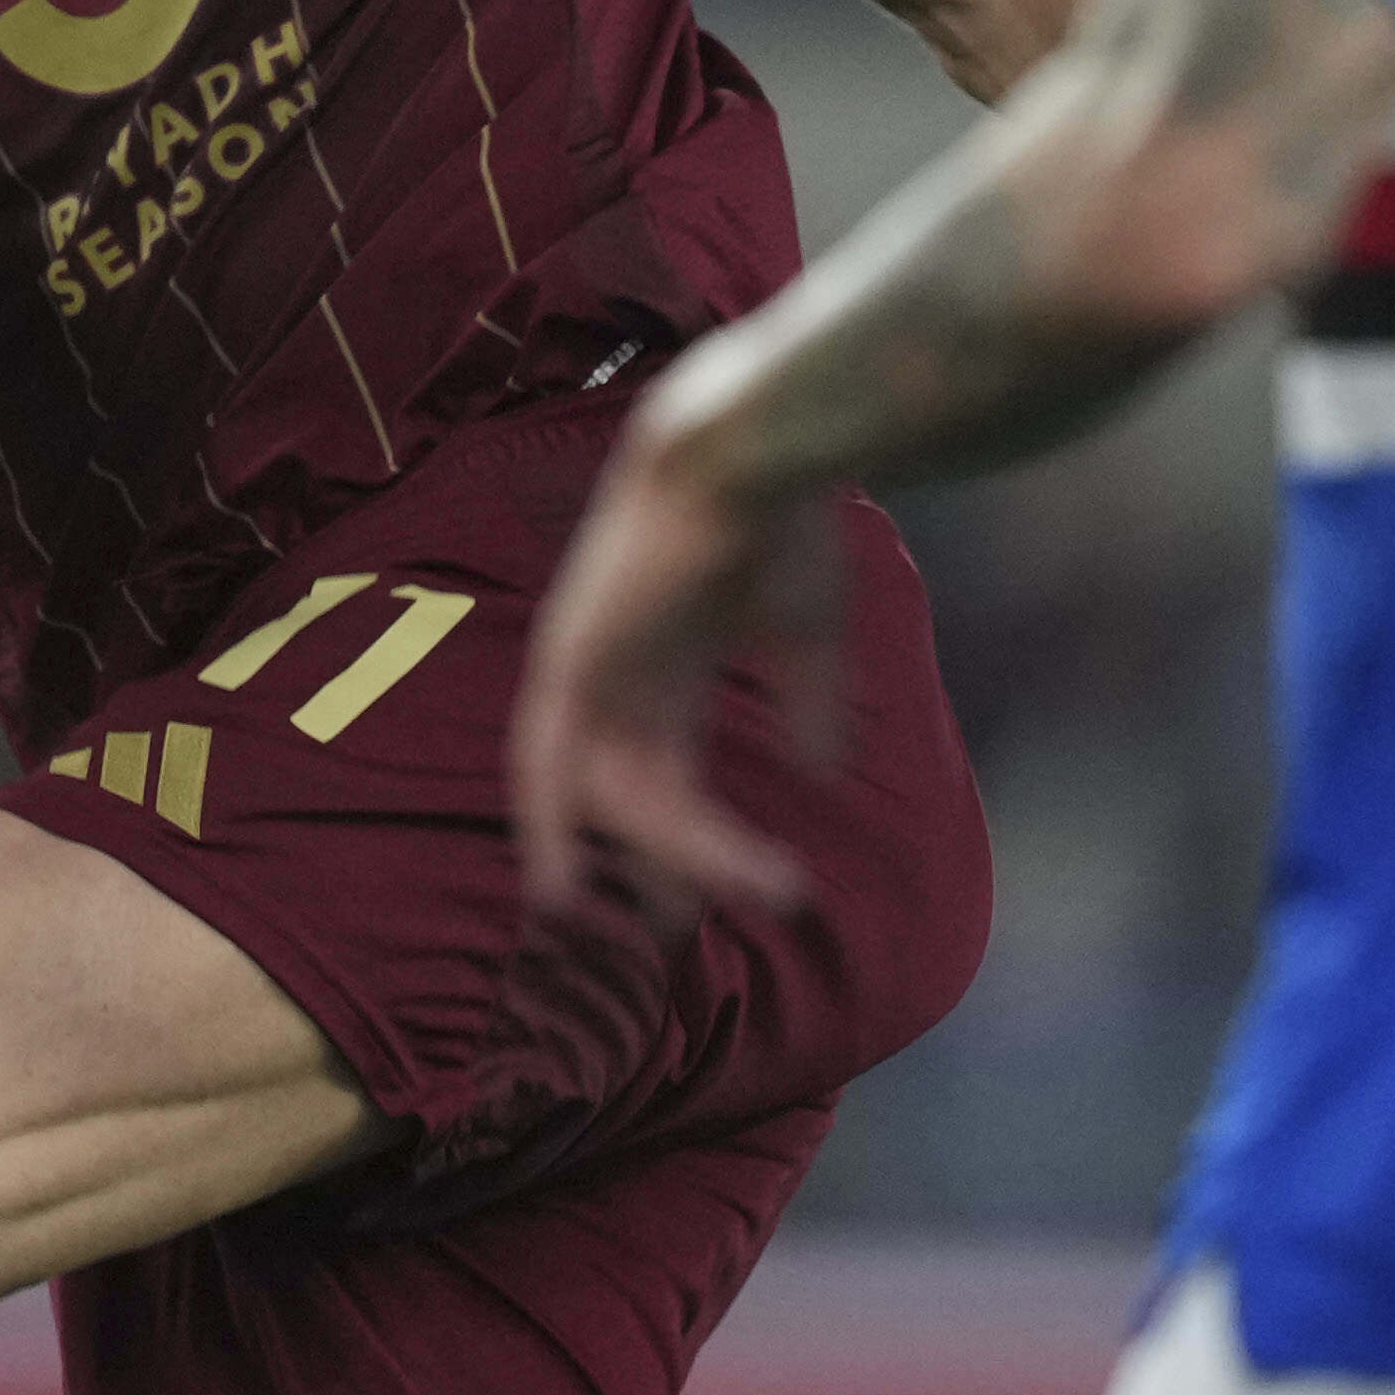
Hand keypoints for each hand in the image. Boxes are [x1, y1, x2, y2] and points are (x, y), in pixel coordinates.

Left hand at [509, 416, 841, 925]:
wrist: (750, 457)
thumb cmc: (780, 526)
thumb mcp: (803, 633)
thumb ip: (805, 700)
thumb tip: (823, 768)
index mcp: (659, 663)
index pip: (654, 771)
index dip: (675, 841)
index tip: (694, 905)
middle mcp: (611, 673)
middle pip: (616, 797)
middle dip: (642, 868)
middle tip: (668, 937)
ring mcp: (584, 670)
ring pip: (608, 799)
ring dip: (652, 861)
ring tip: (681, 924)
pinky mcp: (571, 665)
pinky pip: (573, 773)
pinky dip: (573, 833)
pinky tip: (573, 887)